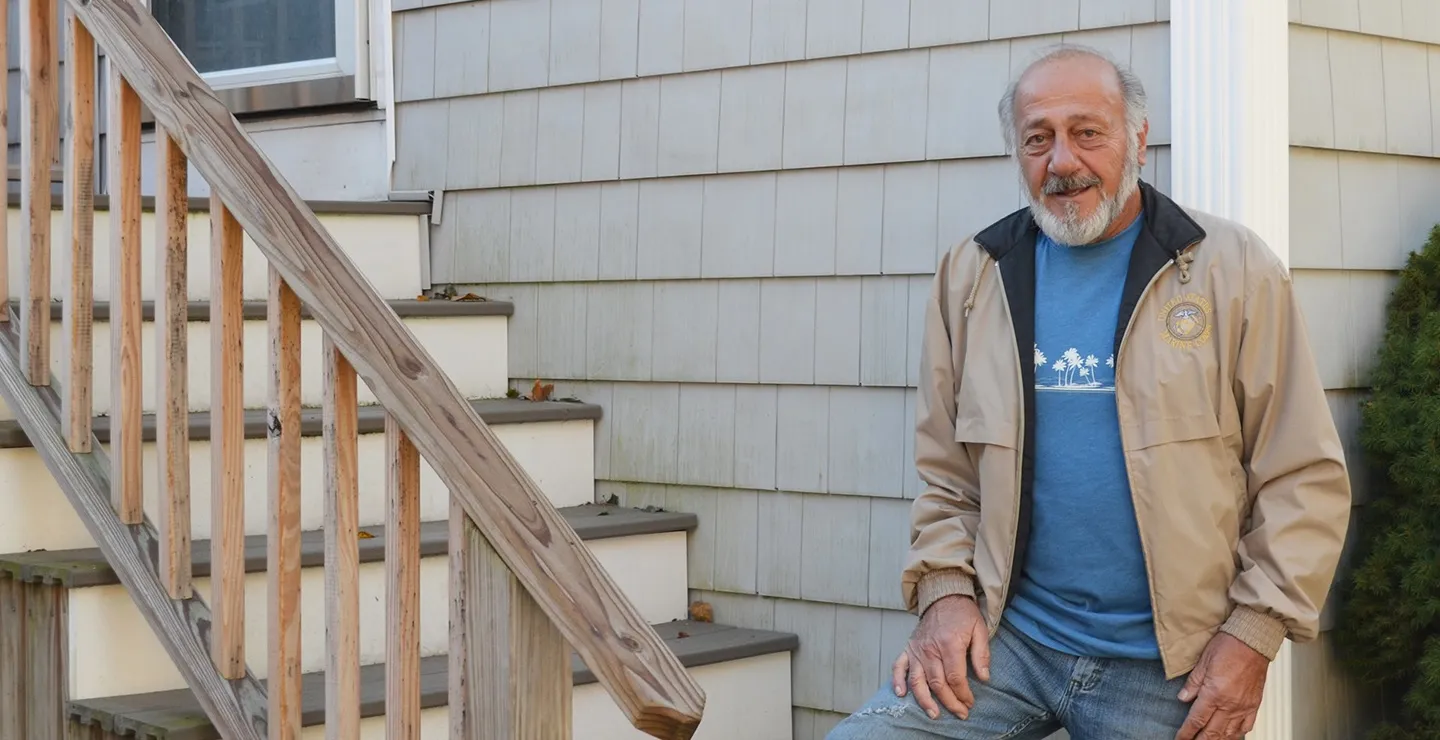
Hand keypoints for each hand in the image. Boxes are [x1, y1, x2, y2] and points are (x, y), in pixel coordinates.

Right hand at [890, 595, 990, 720]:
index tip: (970, 702)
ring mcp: (917, 650)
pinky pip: (899, 667)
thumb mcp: (980, 630)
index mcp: (949, 644)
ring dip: (925, 700)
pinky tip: (901, 694)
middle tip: (960, 713)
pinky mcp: (908, 649)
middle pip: (938, 683)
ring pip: (917, 680)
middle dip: (950, 702)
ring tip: (934, 714)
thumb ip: (982, 654)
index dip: (963, 693)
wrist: (943, 596)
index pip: (955, 677)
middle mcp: (930, 649)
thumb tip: (984, 677)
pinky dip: (897, 681)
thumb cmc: (962, 614)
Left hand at [1174, 632, 1269, 739]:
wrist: (1253, 640)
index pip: (1196, 720)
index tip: (1180, 739)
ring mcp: (1244, 706)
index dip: (1186, 733)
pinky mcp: (1254, 704)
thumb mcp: (1203, 662)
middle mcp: (1230, 704)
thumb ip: (1193, 684)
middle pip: (1212, 732)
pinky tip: (1230, 735)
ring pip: (1229, 733)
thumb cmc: (1229, 646)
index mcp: (1214, 693)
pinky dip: (1237, 734)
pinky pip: (1246, 726)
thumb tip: (1182, 698)